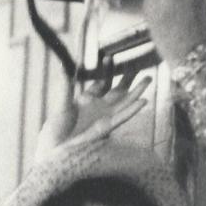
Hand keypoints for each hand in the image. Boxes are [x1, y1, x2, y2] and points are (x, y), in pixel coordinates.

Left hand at [34, 76, 149, 164]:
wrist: (56, 149)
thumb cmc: (56, 129)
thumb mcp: (62, 104)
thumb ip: (65, 87)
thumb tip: (63, 68)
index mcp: (87, 100)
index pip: (101, 82)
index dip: (107, 70)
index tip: (109, 56)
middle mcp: (99, 108)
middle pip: (118, 90)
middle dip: (128, 79)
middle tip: (138, 66)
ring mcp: (104, 118)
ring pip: (125, 103)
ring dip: (137, 92)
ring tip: (148, 79)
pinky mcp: (106, 128)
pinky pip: (122, 118)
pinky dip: (132, 110)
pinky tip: (143, 102)